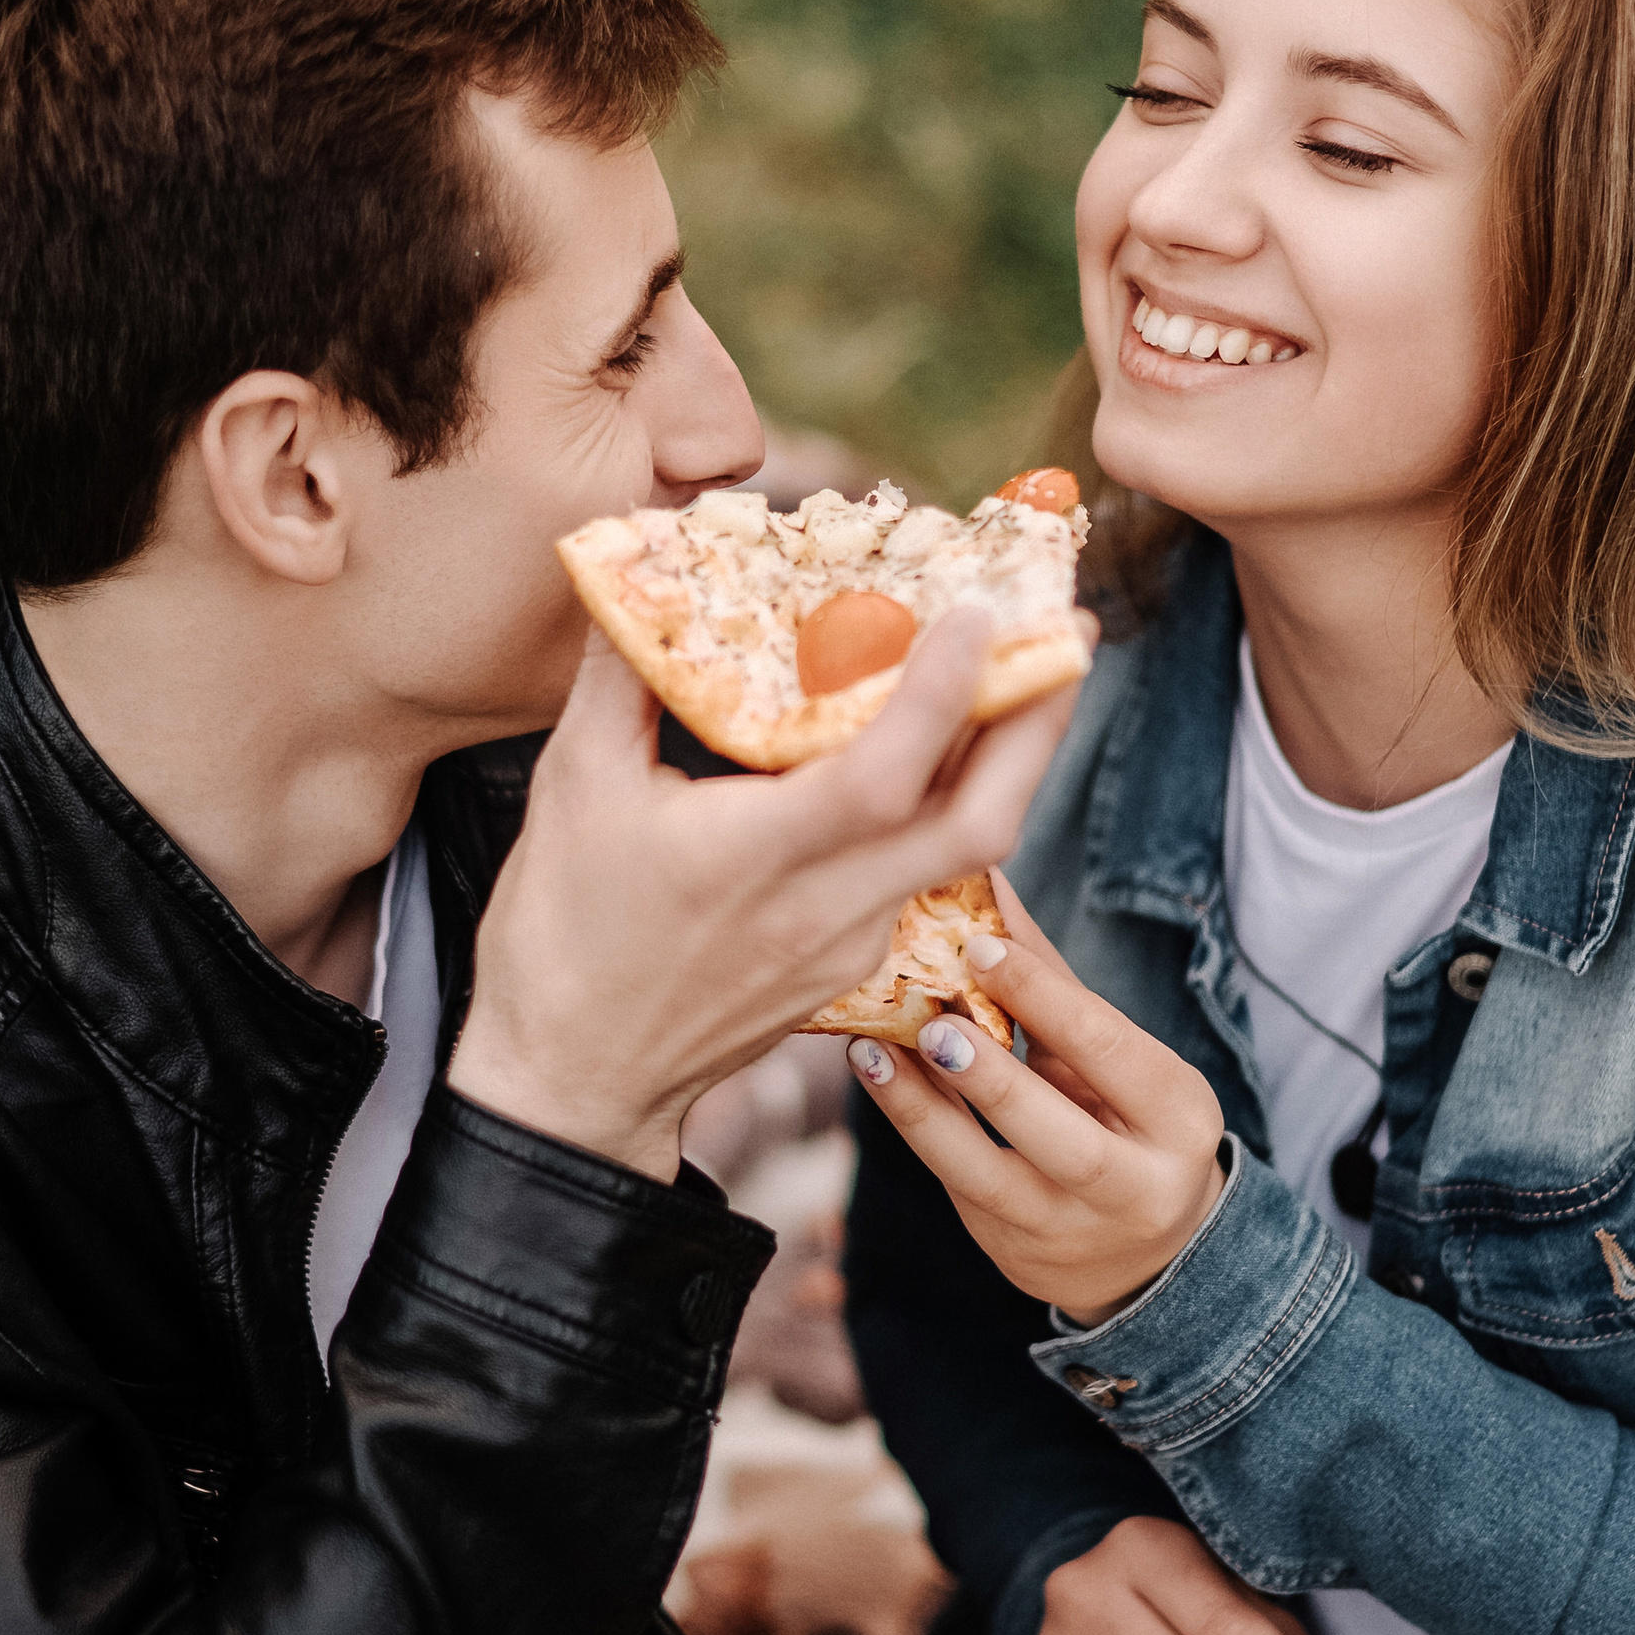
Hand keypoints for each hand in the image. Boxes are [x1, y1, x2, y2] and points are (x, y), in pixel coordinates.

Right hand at [449, 609, 1084, 1178]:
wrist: (575, 1082)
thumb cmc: (561, 936)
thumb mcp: (573, 785)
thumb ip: (622, 667)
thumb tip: (643, 552)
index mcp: (755, 858)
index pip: (883, 773)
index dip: (946, 691)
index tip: (983, 608)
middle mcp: (825, 907)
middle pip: (980, 819)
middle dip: (1042, 720)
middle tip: (1073, 629)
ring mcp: (852, 942)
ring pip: (970, 846)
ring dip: (1014, 757)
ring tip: (1038, 670)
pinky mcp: (856, 963)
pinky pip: (930, 870)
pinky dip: (956, 799)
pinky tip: (952, 747)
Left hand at [846, 879, 1225, 1320]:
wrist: (1146, 1251)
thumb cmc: (1127, 1118)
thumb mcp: (1114, 1053)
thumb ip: (1052, 983)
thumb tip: (987, 889)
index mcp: (1179, 1118)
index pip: (1110, 1051)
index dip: (1043, 998)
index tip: (979, 944)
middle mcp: (1136, 1188)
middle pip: (1063, 1139)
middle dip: (993, 1081)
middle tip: (931, 1025)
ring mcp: (1070, 1232)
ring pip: (990, 1180)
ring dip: (922, 1114)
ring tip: (870, 1054)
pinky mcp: (1013, 1253)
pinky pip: (956, 1188)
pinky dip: (915, 1129)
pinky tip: (877, 1079)